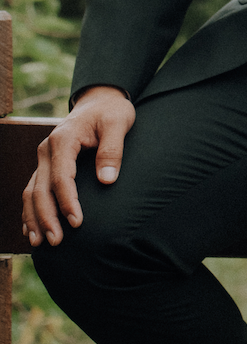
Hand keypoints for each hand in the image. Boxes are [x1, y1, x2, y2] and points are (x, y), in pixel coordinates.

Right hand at [24, 85, 135, 245]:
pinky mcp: (46, 165)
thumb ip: (113, 149)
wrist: (100, 100)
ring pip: (31, 192)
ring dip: (34, 218)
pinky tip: (32, 229)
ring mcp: (44, 158)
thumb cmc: (112, 111)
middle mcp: (47, 150)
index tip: (77, 222)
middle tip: (56, 241)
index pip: (61, 177)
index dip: (67, 201)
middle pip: (40, 189)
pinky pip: (32, 189)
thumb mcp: (119, 123)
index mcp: (63, 139)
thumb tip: (107, 180)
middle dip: (46, 217)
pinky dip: (30, 210)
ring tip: (40, 242)